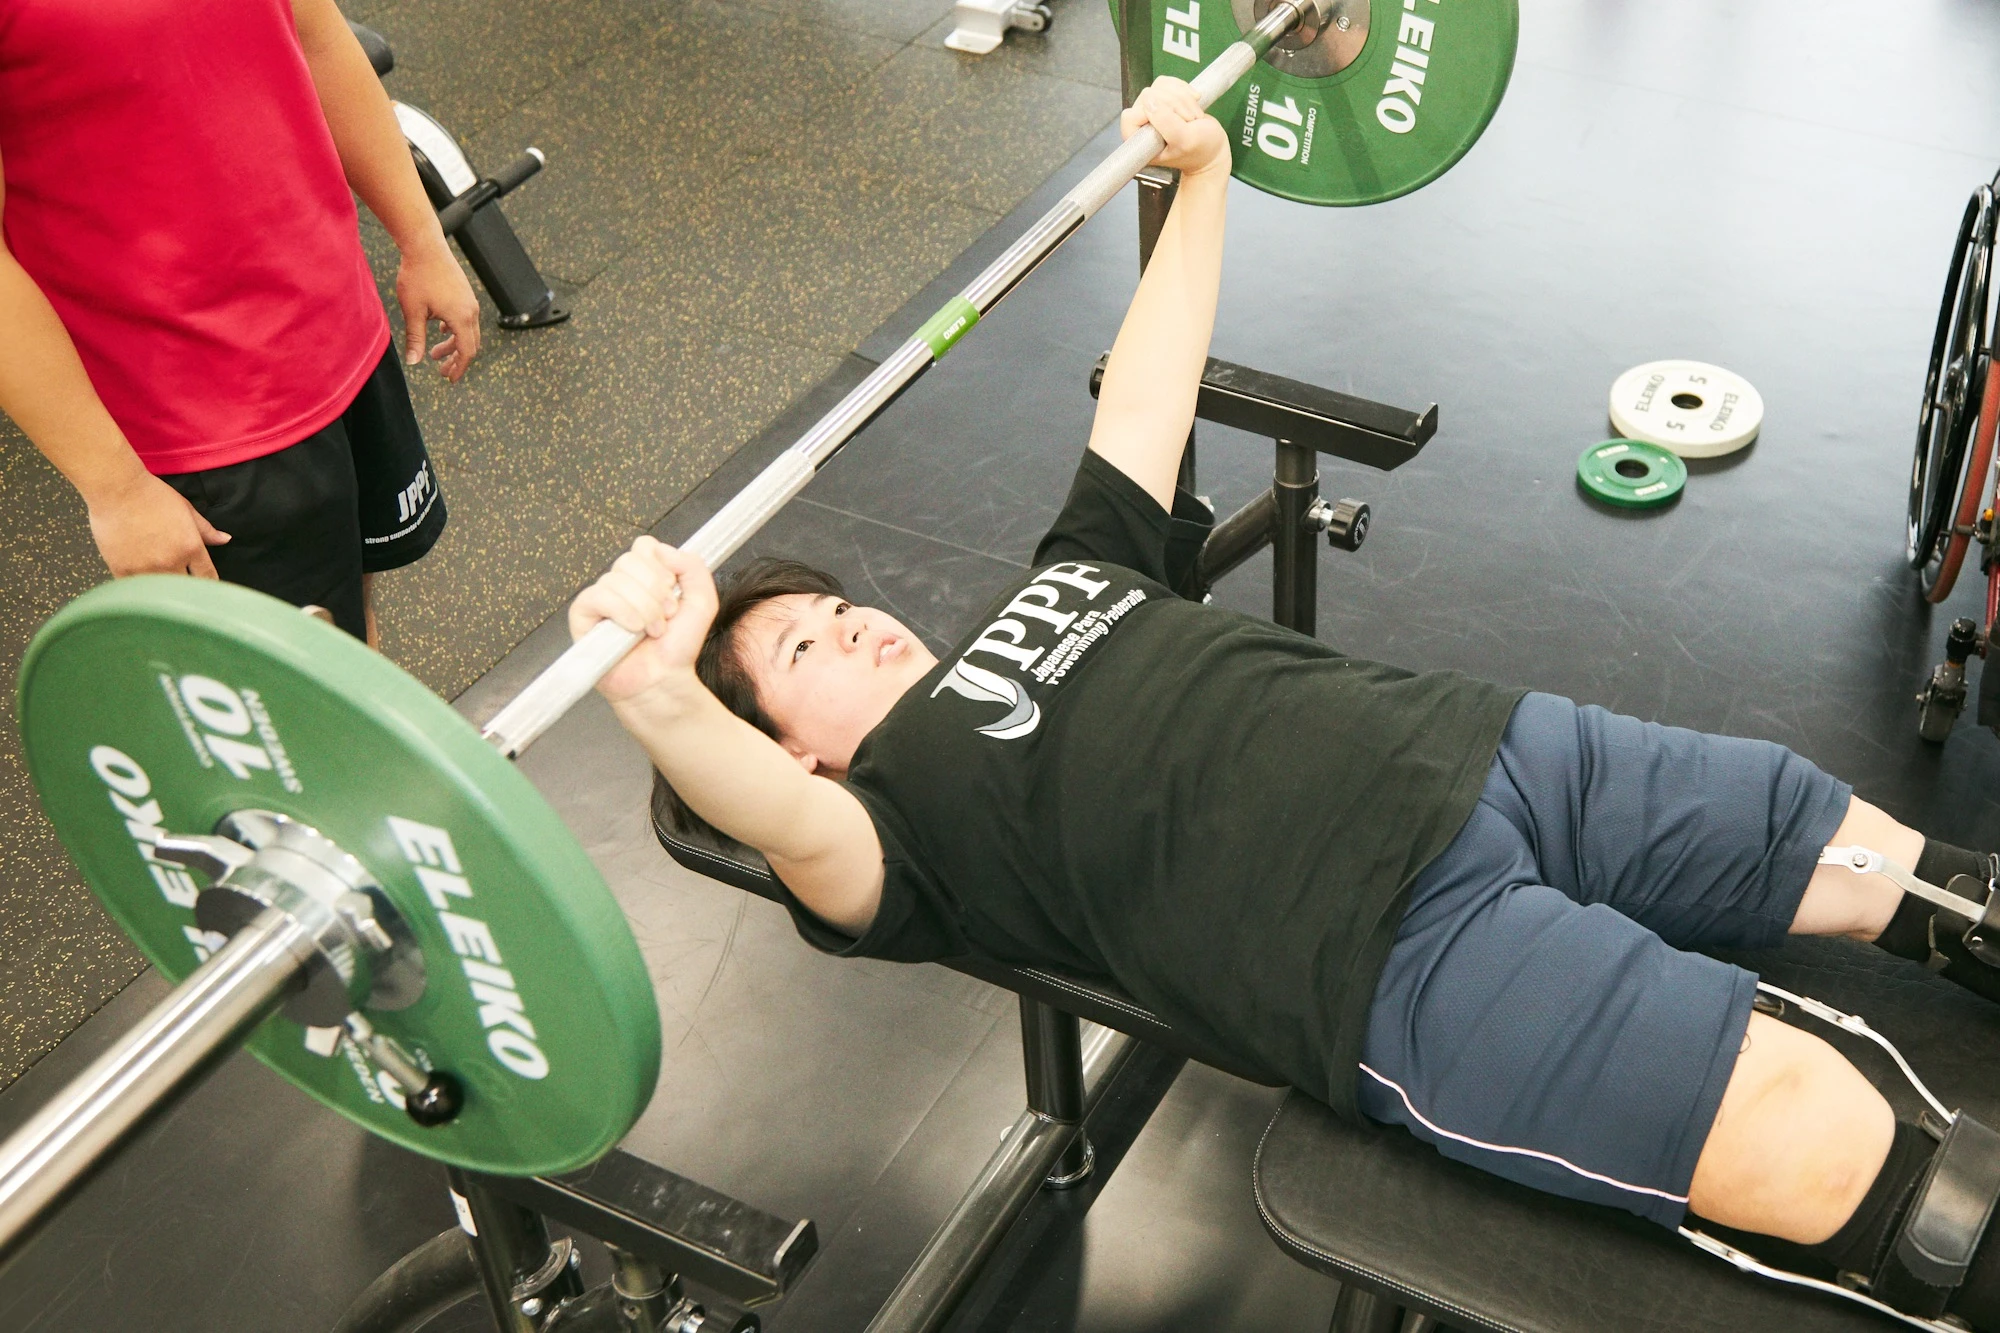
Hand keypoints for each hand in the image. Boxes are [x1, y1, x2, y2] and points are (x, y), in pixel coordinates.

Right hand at [87, 473, 230, 577]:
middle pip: (185, 587)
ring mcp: (146, 568)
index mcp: (190, 548)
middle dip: (186, 587)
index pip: (207, 577)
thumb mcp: (186, 509)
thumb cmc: (152, 495)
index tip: (206, 587)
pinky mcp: (122, 570)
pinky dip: (139, 589)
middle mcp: (171, 562)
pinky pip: (135, 590)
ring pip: (160, 592)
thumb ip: (206, 530)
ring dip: (163, 591)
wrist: (117, 490)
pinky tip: (140, 585)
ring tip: (161, 590)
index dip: (208, 583)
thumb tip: (226, 539)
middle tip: (183, 587)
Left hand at [394, 240, 481, 381]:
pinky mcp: (465, 294)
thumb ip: (415, 339)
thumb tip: (414, 362)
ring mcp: (470, 301)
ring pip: (468, 332)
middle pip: (471, 345)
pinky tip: (440, 329)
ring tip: (435, 352)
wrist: (425, 246)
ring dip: (454, 345)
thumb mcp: (413, 311)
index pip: (466, 352)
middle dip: (457, 360)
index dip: (459, 368)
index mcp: (460, 318)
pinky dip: (456, 330)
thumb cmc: (418, 276)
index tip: (450, 379)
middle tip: (442, 371)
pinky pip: (466, 319)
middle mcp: (470, 311)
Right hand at [569, 537, 718, 703]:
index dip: (661, 566)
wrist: (664, 680)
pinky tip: (634, 630)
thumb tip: (662, 550)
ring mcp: (601, 598)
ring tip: (653, 631)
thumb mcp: (702, 601)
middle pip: (631, 560)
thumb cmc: (678, 647)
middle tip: (667, 616)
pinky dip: (622, 611)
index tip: (672, 590)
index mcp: (644, 576)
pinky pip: (598, 596)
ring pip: (617, 579)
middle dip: (656, 591)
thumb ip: (693, 567)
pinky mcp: (583, 615)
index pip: (644, 546)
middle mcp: (620, 584)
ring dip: (644, 608)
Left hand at [1122, 78, 1229, 180]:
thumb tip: (1149, 100)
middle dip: (1174, 104)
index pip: (1131, 116)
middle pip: (1147, 96)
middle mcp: (1141, 125)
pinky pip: (1167, 83)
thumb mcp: (1185, 140)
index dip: (1153, 112)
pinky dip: (1183, 89)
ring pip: (1159, 87)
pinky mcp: (1163, 100)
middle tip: (1189, 120)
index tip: (1175, 122)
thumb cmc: (1200, 150)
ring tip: (1192, 116)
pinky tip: (1194, 100)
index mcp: (1139, 142)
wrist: (1213, 147)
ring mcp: (1151, 111)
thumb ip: (1166, 123)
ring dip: (1182, 98)